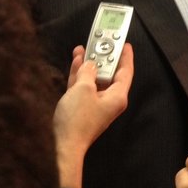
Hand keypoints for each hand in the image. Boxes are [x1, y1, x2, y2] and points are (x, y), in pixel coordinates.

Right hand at [53, 44, 132, 172]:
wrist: (62, 146)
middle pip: (109, 74)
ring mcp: (96, 104)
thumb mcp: (83, 89)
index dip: (125, 56)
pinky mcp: (83, 107)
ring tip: (85, 47)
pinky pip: (84, 86)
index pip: (126, 72)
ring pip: (95, 79)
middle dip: (103, 58)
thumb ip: (87, 73)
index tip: (125, 44)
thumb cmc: (76, 120)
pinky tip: (77, 61)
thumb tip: (89, 64)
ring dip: (89, 64)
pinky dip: (80, 74)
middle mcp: (110, 100)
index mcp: (118, 96)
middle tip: (101, 42)